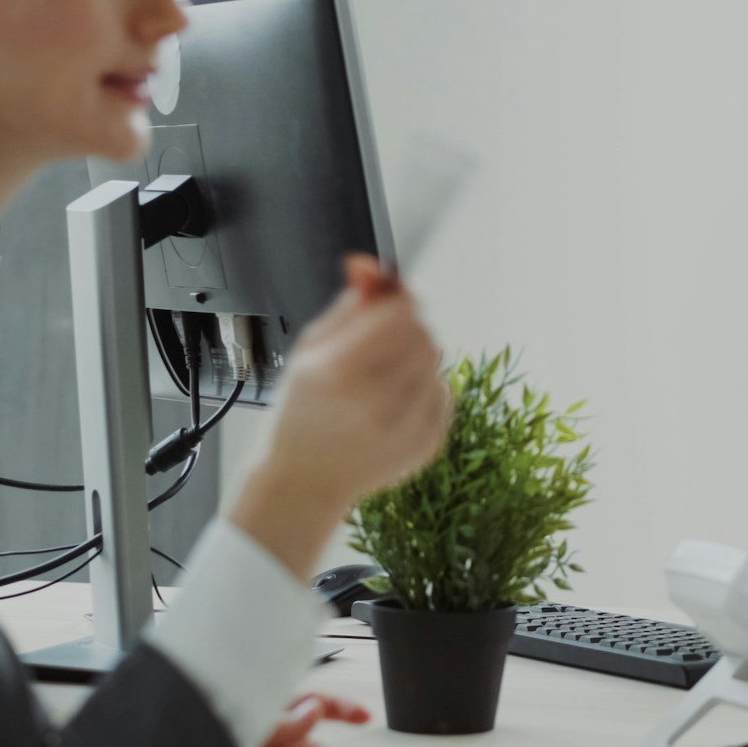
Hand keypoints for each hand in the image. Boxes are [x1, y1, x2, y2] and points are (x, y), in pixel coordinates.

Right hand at [260, 255, 453, 509]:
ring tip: (381, 377)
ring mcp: (407, 427)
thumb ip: (349, 305)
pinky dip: (425, 388)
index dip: (397, 299)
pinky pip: (444, 391)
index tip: (386, 303)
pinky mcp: (428, 442)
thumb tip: (370, 265)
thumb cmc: (304, 411)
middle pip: (423, 333)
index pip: (399, 312)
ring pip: (436, 360)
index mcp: (340, 373)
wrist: (307, 480)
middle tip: (376, 346)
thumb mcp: (311, 350)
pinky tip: (393, 403)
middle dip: (406, 328)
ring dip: (416, 357)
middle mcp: (377, 403)